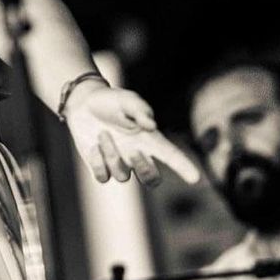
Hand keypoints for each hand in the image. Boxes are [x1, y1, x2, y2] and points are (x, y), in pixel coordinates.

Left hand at [64, 82, 199, 187]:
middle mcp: (137, 155)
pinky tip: (93, 146)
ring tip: (103, 133)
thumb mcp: (127, 100)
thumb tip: (151, 125)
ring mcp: (119, 162)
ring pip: (122, 176)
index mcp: (149, 140)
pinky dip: (97, 162)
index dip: (184, 167)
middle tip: (135, 152)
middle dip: (146, 171)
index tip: (195, 178)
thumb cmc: (112, 101)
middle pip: (151, 179)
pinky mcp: (100, 166)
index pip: (171, 156)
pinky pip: (102, 177)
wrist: (83, 104)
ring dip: (112, 155)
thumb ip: (139, 110)